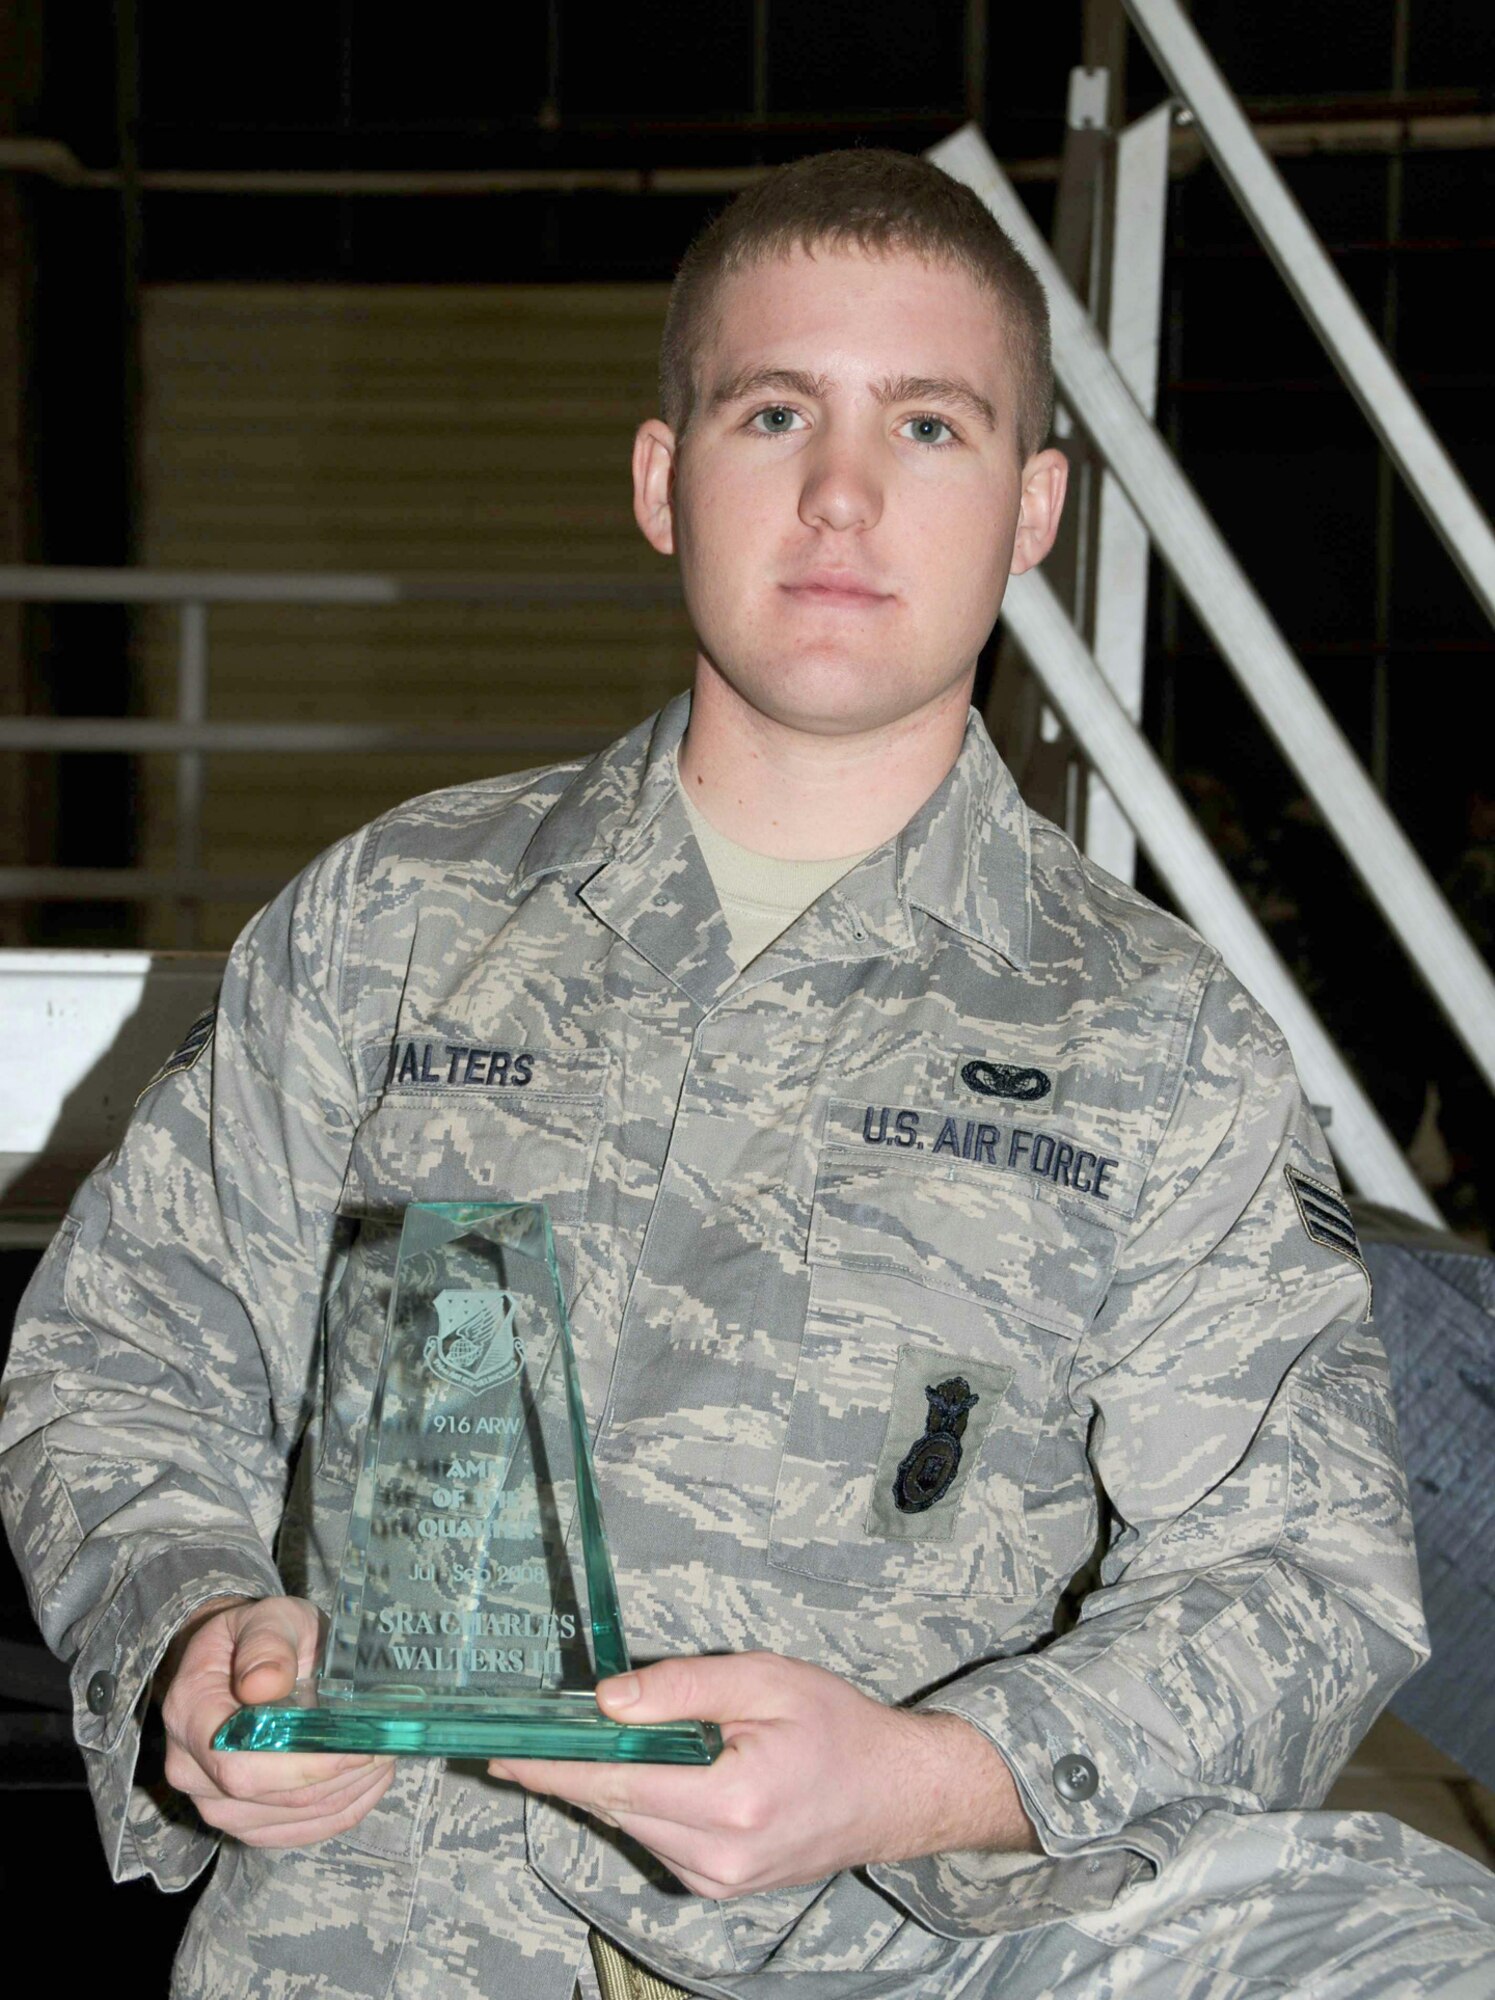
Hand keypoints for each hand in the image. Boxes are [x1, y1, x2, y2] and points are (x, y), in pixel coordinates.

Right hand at [156, 1595, 394, 1848]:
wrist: (235, 1661)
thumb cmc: (256, 1635)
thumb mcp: (266, 1618)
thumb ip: (266, 1644)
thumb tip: (263, 1684)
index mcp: (190, 1712)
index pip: (239, 1764)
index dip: (303, 1764)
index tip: (356, 1745)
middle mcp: (190, 1769)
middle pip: (272, 1797)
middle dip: (338, 1775)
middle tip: (386, 1743)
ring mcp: (214, 1803)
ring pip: (291, 1817)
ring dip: (347, 1791)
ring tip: (383, 1753)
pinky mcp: (242, 1821)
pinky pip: (296, 1832)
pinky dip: (340, 1810)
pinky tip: (368, 1779)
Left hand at [489, 1651, 1034, 1898]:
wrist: (897, 1792)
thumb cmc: (838, 1725)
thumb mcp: (765, 1680)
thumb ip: (683, 1687)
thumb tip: (607, 1701)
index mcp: (730, 1802)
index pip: (616, 1784)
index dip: (553, 1769)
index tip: (501, 1757)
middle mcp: (718, 1856)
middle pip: (617, 1808)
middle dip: (571, 1771)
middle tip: (525, 1736)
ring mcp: (719, 1880)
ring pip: (635, 1826)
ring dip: (608, 1785)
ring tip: (588, 1741)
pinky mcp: (721, 1885)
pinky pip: (660, 1839)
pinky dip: (644, 1803)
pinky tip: (651, 1769)